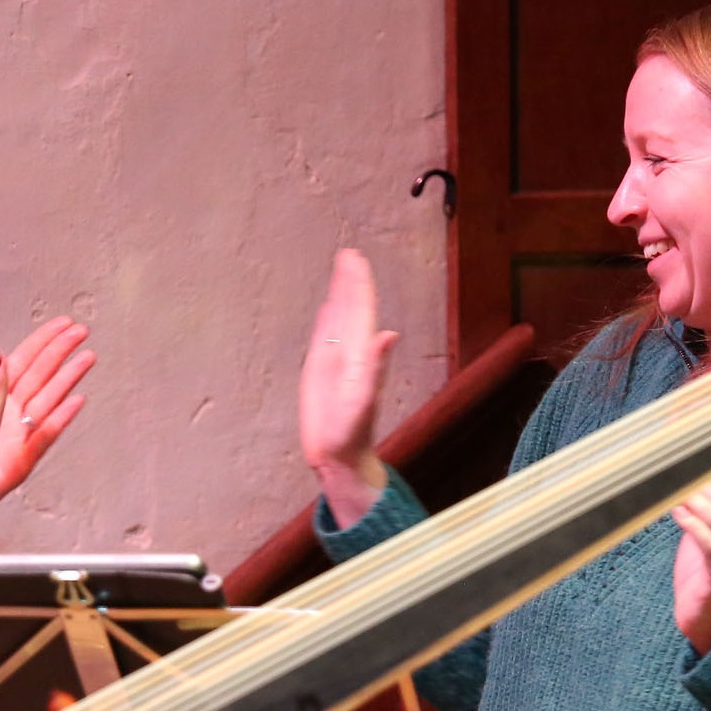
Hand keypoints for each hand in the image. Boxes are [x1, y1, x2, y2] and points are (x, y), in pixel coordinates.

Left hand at [0, 316, 93, 507]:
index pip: (17, 360)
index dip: (37, 339)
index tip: (59, 321)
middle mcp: (8, 412)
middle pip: (37, 372)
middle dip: (58, 349)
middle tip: (78, 327)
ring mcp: (18, 434)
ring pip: (47, 397)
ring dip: (68, 376)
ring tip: (88, 356)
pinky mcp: (22, 458)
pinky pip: (44, 435)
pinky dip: (61, 418)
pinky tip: (77, 401)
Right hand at [297, 249, 398, 528]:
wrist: (339, 457)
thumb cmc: (351, 436)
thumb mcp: (362, 402)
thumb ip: (374, 368)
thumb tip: (388, 334)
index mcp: (361, 355)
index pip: (361, 311)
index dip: (358, 284)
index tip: (354, 258)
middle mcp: (350, 352)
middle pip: (351, 308)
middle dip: (350, 281)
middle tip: (349, 253)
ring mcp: (336, 360)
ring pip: (339, 318)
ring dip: (340, 293)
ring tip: (342, 268)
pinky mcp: (321, 371)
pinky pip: (325, 336)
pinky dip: (328, 317)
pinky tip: (330, 305)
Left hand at [670, 470, 710, 655]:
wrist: (706, 620)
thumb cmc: (702, 574)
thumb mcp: (705, 537)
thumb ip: (701, 511)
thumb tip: (681, 480)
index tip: (688, 461)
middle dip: (701, 484)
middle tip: (676, 475)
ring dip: (695, 502)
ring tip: (674, 493)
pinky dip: (694, 525)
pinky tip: (677, 513)